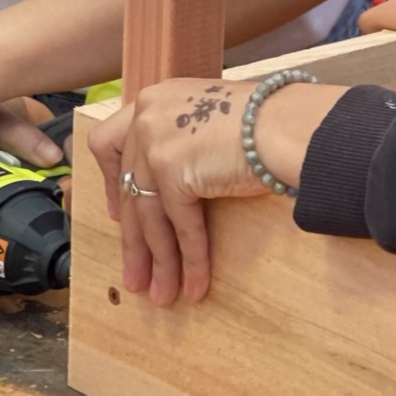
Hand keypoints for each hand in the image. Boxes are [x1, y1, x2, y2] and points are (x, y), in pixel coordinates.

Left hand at [87, 77, 342, 306]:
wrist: (287, 122)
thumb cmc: (264, 120)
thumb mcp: (207, 118)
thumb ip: (182, 140)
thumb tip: (171, 188)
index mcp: (153, 100)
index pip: (108, 144)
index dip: (110, 184)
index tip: (116, 214)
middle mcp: (146, 117)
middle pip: (131, 191)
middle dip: (135, 243)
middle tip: (136, 277)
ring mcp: (155, 143)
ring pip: (149, 217)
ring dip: (159, 262)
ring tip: (163, 296)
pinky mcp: (172, 170)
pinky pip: (179, 227)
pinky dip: (189, 259)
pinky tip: (195, 284)